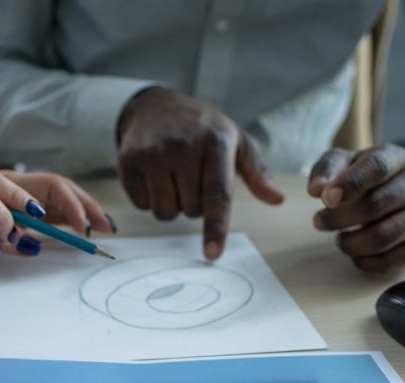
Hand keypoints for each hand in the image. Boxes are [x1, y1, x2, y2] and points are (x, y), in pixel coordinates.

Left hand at [0, 171, 114, 234]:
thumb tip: (31, 246)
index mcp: (6, 186)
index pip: (52, 188)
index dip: (71, 207)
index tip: (82, 229)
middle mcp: (17, 186)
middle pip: (62, 188)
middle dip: (87, 206)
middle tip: (106, 226)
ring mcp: (20, 195)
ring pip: (59, 197)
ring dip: (83, 211)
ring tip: (104, 227)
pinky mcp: (20, 207)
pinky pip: (50, 208)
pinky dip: (69, 217)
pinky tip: (84, 228)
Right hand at [117, 87, 283, 259]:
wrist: (153, 105)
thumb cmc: (201, 129)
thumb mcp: (235, 140)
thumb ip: (256, 172)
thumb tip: (276, 199)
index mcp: (216, 141)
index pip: (217, 195)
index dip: (216, 228)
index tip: (212, 254)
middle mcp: (183, 145)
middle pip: (191, 210)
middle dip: (194, 204)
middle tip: (192, 177)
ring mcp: (153, 152)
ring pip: (165, 212)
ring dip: (171, 205)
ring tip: (172, 177)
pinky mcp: (128, 160)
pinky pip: (141, 205)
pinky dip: (148, 198)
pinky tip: (152, 175)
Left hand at [307, 144, 404, 271]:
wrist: (401, 192)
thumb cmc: (365, 176)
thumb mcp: (345, 162)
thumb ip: (327, 169)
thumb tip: (318, 189)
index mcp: (396, 159)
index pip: (377, 168)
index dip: (349, 184)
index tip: (325, 199)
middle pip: (374, 206)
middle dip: (338, 218)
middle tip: (319, 221)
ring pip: (381, 238)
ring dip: (350, 244)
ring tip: (339, 238)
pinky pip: (389, 261)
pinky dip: (364, 261)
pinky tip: (355, 252)